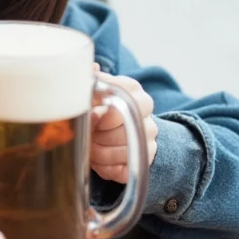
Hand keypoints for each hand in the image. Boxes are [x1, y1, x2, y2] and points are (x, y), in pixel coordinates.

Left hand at [91, 68, 157, 183]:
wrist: (120, 133)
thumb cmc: (102, 110)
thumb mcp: (96, 93)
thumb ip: (92, 81)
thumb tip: (92, 69)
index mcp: (136, 94)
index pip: (125, 98)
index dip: (103, 109)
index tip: (92, 112)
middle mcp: (148, 118)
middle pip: (121, 127)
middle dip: (98, 132)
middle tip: (89, 131)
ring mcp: (149, 142)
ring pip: (120, 151)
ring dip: (97, 151)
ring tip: (90, 146)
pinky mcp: (144, 163)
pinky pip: (121, 169)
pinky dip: (103, 167)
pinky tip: (98, 160)